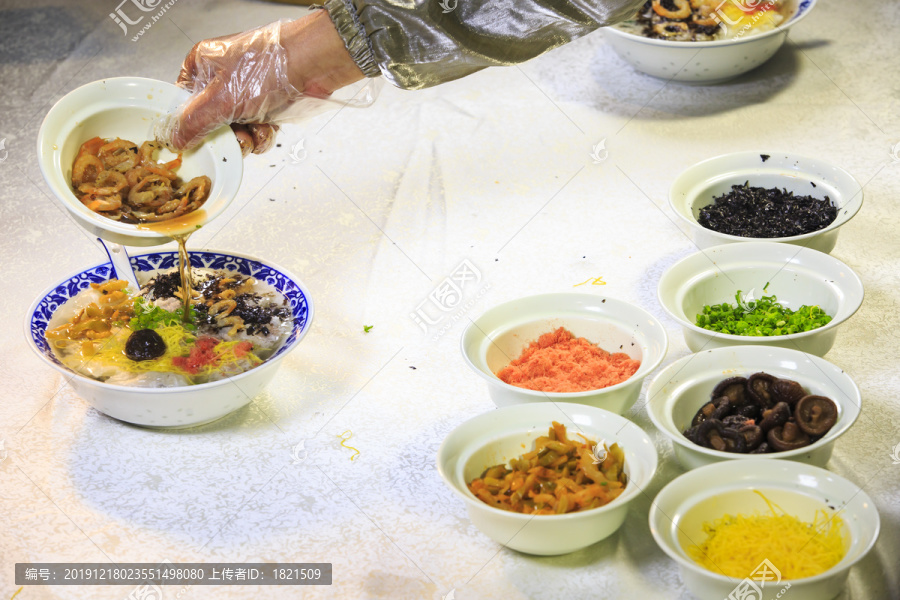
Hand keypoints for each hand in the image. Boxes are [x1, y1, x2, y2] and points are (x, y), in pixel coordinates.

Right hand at [159, 11, 365, 153]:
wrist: (311, 65)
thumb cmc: (266, 67)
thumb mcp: (220, 99)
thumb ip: (194, 122)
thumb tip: (175, 139)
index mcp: (201, 66)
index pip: (181, 101)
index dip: (186, 124)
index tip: (192, 142)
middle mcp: (221, 79)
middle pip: (209, 121)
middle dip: (223, 136)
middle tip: (232, 139)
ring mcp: (245, 93)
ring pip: (234, 130)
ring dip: (245, 139)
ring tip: (254, 132)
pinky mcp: (266, 105)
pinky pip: (255, 130)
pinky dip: (262, 135)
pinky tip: (268, 129)